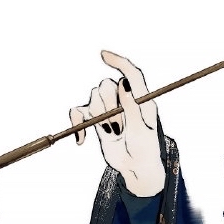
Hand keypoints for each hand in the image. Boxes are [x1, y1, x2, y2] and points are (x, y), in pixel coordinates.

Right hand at [70, 50, 164, 195]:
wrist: (135, 167)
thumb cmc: (145, 150)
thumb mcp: (141, 130)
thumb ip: (132, 107)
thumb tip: (123, 83)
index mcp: (141, 98)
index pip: (130, 73)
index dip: (118, 61)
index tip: (103, 55)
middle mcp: (123, 99)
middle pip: (106, 85)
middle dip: (108, 106)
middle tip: (118, 127)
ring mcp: (108, 108)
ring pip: (93, 97)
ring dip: (100, 118)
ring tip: (113, 134)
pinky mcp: (95, 120)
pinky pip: (78, 113)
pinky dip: (78, 125)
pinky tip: (82, 141)